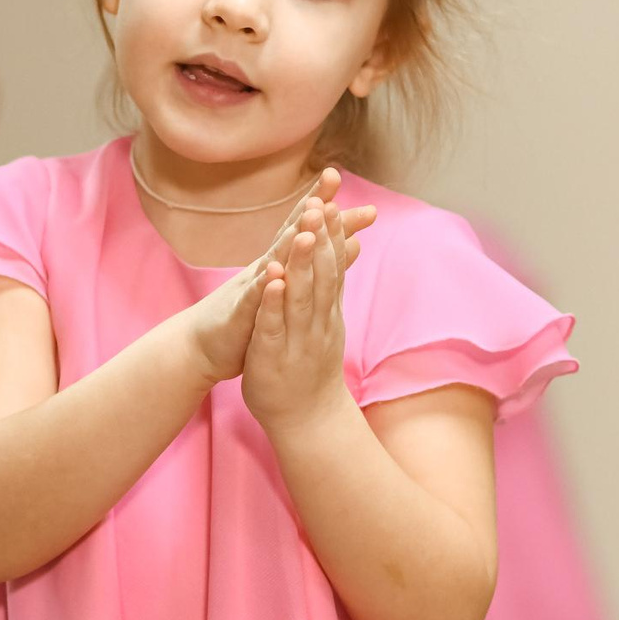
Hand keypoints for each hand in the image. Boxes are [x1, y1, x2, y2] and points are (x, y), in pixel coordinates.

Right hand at [179, 168, 375, 385]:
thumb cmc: (248, 316)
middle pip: (294, 231)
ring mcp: (251, 286)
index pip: (309, 229)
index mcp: (281, 264)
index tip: (354, 189)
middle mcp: (267, 267)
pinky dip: (263, 286)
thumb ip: (317, 263)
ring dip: (292, 237)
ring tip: (311, 215)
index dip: (329, 207)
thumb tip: (353, 242)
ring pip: (274, 257)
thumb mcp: (287, 288)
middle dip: (314, 205)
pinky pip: (252, 298)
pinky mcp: (238, 312)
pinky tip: (273, 273)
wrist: (204, 345)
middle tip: (333, 176)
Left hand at [242, 191, 363, 433]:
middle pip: (321, 273)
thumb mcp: (327, 322)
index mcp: (327, 309)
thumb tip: (347, 252)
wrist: (309, 418)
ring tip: (301, 233)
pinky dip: (273, 301)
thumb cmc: (312, 367)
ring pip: (301, 295)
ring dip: (300, 263)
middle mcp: (318, 320)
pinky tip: (271, 279)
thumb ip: (332, 287)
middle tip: (322, 204)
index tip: (332, 201)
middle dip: (320, 238)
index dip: (331, 234)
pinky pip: (274, 325)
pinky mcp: (274, 354)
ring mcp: (298, 337)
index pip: (332, 265)